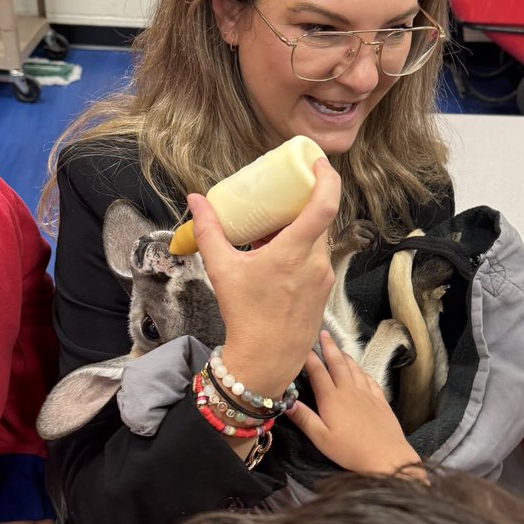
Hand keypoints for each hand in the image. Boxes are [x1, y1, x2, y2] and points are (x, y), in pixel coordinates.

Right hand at [189, 157, 339, 396]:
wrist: (265, 361)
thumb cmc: (244, 315)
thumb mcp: (222, 270)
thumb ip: (209, 231)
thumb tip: (196, 200)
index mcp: (294, 253)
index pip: (325, 205)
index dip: (327, 179)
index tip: (319, 162)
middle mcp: (316, 262)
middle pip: (320, 218)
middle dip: (304, 203)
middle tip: (284, 192)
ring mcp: (324, 278)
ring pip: (319, 239)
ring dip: (300, 228)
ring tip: (273, 228)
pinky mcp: (325, 291)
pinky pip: (318, 258)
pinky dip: (302, 248)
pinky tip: (278, 256)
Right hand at [287, 331, 423, 476]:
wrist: (386, 456)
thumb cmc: (350, 450)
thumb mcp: (321, 438)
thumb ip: (304, 418)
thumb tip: (286, 402)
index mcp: (332, 398)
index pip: (318, 372)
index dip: (309, 358)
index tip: (302, 346)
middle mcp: (349, 390)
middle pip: (337, 363)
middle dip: (329, 347)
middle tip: (323, 333)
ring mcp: (367, 393)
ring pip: (354, 368)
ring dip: (345, 356)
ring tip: (339, 348)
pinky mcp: (380, 400)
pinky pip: (369, 379)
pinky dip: (362, 370)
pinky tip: (361, 370)